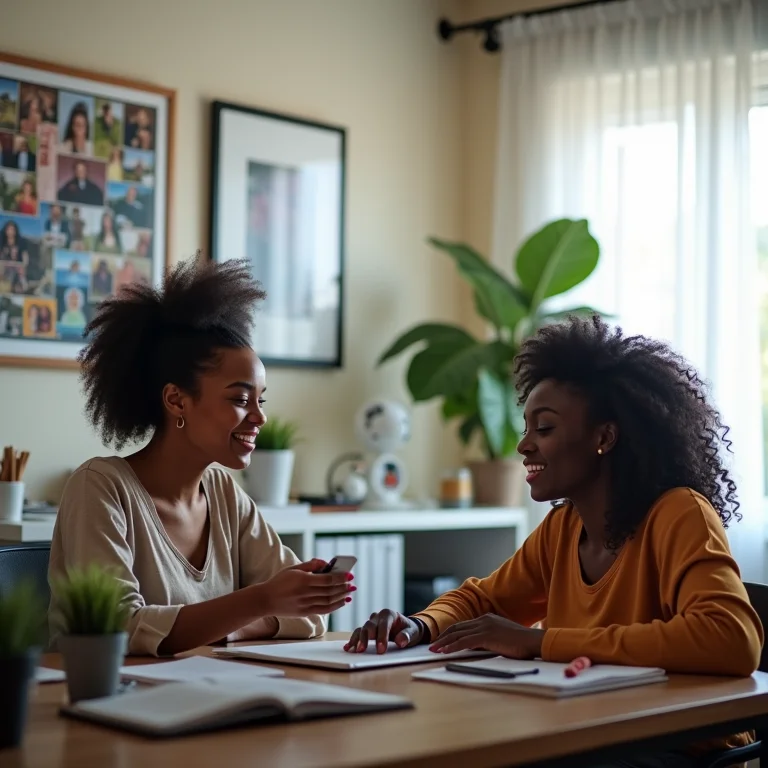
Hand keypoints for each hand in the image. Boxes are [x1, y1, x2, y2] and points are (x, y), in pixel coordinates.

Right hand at [255, 559, 354, 617]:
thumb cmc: (279, 582)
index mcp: (303, 580)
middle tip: (353, 583)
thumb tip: (326, 563)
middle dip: (344, 587)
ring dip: (342, 596)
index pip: (327, 580)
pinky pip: (324, 610)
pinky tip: (342, 602)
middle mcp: (305, 593)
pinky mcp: (305, 613)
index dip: (340, 578)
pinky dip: (335, 606)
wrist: (265, 600)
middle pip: (330, 591)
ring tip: (350, 592)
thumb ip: (310, 565)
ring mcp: (305, 604)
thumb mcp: (293, 569)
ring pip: (329, 601)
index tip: (350, 575)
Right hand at [343, 609, 423, 653]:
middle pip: (370, 626)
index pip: (384, 625)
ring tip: (354, 650)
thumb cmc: (410, 630)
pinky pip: (358, 633)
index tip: (381, 650)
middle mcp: (378, 616)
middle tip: (362, 650)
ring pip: (362, 629)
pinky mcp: (367, 630)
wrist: (406, 629)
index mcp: (389, 614)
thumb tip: (401, 641)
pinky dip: (353, 640)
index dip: (382, 637)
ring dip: (357, 640)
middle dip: (366, 638)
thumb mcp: (413, 632)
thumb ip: (407, 635)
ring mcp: (371, 623)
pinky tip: (348, 647)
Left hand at [429, 614, 544, 657]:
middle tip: (432, 645)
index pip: (463, 625)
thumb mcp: (501, 638)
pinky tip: (444, 652)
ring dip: (444, 642)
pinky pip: (464, 642)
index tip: (441, 640)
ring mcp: (484, 626)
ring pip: (458, 634)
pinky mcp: (486, 635)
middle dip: (443, 637)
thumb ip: (488, 639)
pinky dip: (452, 647)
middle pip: (457, 628)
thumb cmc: (521, 644)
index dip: (450, 633)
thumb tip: (476, 647)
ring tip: (433, 649)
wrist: (533, 642)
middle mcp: (484, 619)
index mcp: (487, 619)